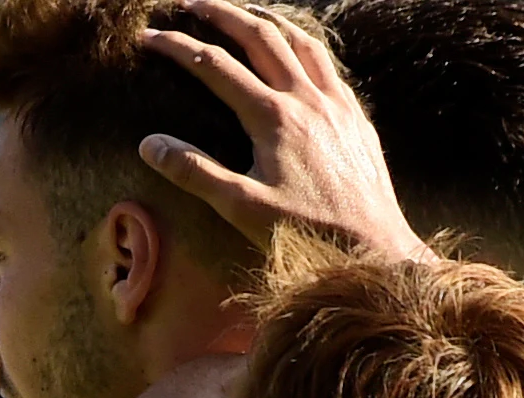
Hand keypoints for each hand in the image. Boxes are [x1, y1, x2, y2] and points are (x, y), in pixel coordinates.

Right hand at [135, 0, 428, 262]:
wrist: (374, 247)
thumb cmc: (307, 234)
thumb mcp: (242, 209)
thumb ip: (195, 173)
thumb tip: (149, 144)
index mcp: (273, 117)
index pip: (215, 66)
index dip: (177, 46)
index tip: (149, 36)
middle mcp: (306, 98)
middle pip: (259, 35)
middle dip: (220, 13)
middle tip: (190, 2)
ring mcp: (336, 102)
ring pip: (299, 39)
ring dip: (265, 17)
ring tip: (242, 9)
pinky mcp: (356, 115)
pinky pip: (327, 62)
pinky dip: (303, 42)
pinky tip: (296, 47)